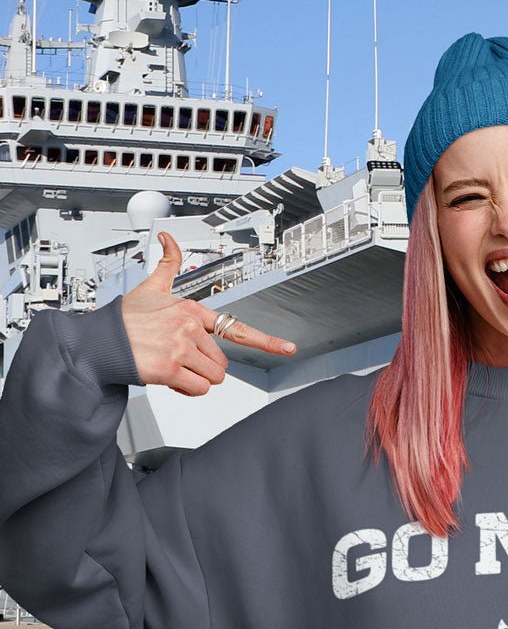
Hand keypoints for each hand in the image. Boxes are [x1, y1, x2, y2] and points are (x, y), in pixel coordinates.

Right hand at [121, 232, 296, 395]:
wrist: (98, 341)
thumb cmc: (125, 319)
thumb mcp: (150, 288)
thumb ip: (167, 266)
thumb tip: (169, 239)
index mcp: (190, 310)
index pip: (236, 328)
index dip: (266, 340)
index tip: (288, 348)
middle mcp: (189, 328)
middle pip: (222, 363)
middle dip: (204, 367)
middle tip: (179, 359)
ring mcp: (180, 348)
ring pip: (213, 378)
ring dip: (196, 380)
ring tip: (172, 367)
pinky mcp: (170, 369)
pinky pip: (198, 389)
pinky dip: (186, 390)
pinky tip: (168, 379)